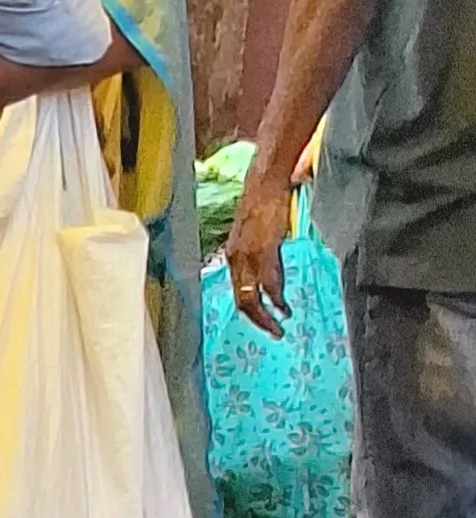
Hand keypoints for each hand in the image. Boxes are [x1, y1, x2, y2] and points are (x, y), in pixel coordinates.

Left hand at [226, 163, 298, 335]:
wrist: (265, 183)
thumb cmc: (264, 206)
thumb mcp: (257, 236)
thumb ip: (263, 257)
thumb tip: (272, 278)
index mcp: (233, 256)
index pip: (237, 291)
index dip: (249, 310)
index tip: (262, 322)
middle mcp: (235, 259)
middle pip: (241, 300)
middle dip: (257, 320)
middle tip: (272, 333)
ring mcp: (247, 256)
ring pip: (251, 297)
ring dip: (266, 316)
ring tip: (278, 328)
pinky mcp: (262, 250)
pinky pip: (267, 282)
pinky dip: (276, 299)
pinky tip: (283, 307)